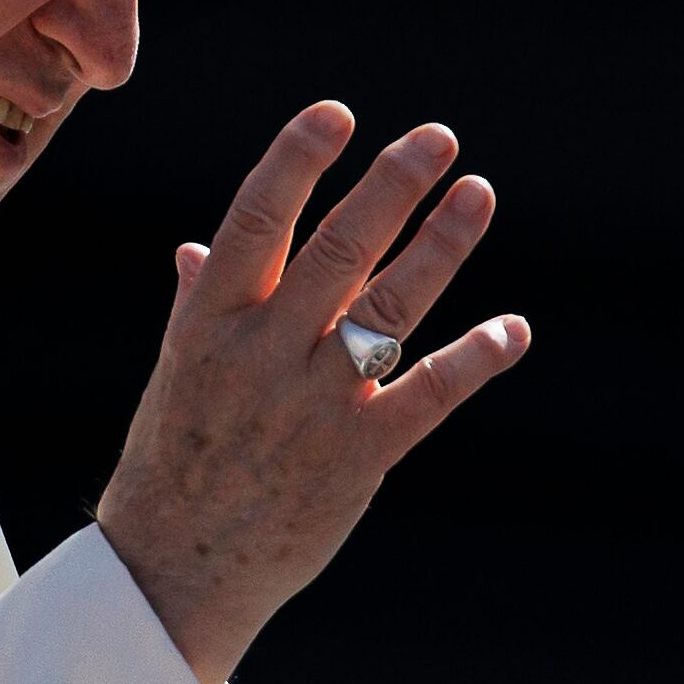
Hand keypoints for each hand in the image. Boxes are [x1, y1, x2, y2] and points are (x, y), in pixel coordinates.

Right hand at [96, 102, 531, 683]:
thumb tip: (201, 247)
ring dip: (441, 248)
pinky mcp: (356, 456)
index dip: (296, 162)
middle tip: (437, 139)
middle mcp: (260, 353)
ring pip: (390, 309)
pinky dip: (473, 357)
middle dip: (391, 187)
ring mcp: (311, 404)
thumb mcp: (176, 374)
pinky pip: (427, 394)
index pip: (254, 222)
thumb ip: (198, 305)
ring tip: (478, 195)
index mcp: (208, 322)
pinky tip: (510, 329)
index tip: (337, 114)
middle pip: (337, 251)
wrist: (174, 569)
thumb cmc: (173, 462)